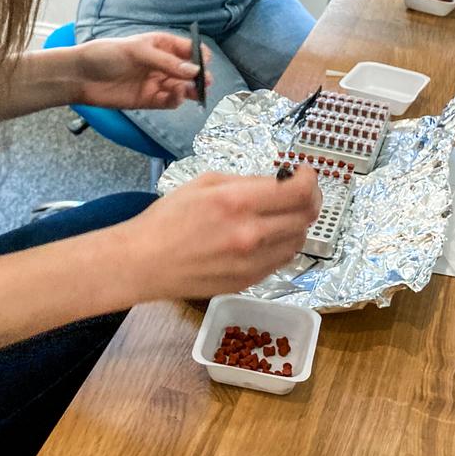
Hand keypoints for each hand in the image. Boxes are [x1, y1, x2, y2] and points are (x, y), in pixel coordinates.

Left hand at [76, 33, 211, 110]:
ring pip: (182, 87)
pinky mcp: (149, 99)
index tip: (205, 61)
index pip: (188, 48)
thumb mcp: (137, 52)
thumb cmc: (106, 55)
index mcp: (160, 45)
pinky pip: (170, 101)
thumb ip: (166, 62)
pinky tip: (176, 97)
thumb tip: (194, 71)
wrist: (81, 76)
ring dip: (191, 90)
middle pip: (188, 70)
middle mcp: (161, 64)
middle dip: (199, 76)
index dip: (199, 54)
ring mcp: (156, 82)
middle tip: (205, 82)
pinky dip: (176, 100)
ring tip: (194, 92)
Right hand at [126, 168, 321, 299]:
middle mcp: (251, 233)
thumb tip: (277, 182)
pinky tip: (268, 236)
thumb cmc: (167, 219)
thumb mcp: (205, 183)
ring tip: (283, 214)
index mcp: (237, 202)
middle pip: (306, 216)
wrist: (144, 262)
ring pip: (298, 240)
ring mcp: (252, 262)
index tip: (305, 173)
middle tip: (302, 191)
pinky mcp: (249, 281)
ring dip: (298, 223)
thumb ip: (246, 181)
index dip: (310, 179)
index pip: (297, 191)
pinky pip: (281, 260)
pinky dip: (283, 244)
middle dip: (310, 199)